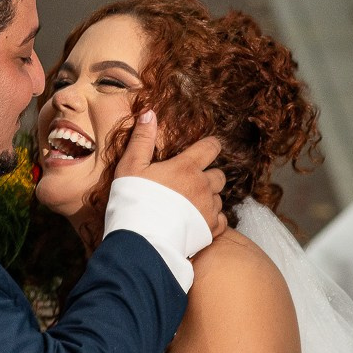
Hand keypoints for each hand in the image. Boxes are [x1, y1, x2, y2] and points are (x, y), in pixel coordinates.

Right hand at [117, 109, 227, 236]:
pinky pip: (221, 221)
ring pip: (219, 199)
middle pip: (219, 175)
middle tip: (192, 181)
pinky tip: (199, 222)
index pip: (211, 148)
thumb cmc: (133, 201)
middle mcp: (203, 186)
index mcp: (187, 167)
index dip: (210, 146)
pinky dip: (213, 220)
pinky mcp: (210, 230)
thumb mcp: (131, 166)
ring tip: (190, 205)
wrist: (141, 240)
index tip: (206, 148)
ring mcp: (209, 209)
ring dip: (209, 198)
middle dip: (209, 175)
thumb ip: (142, 139)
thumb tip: (149, 112)